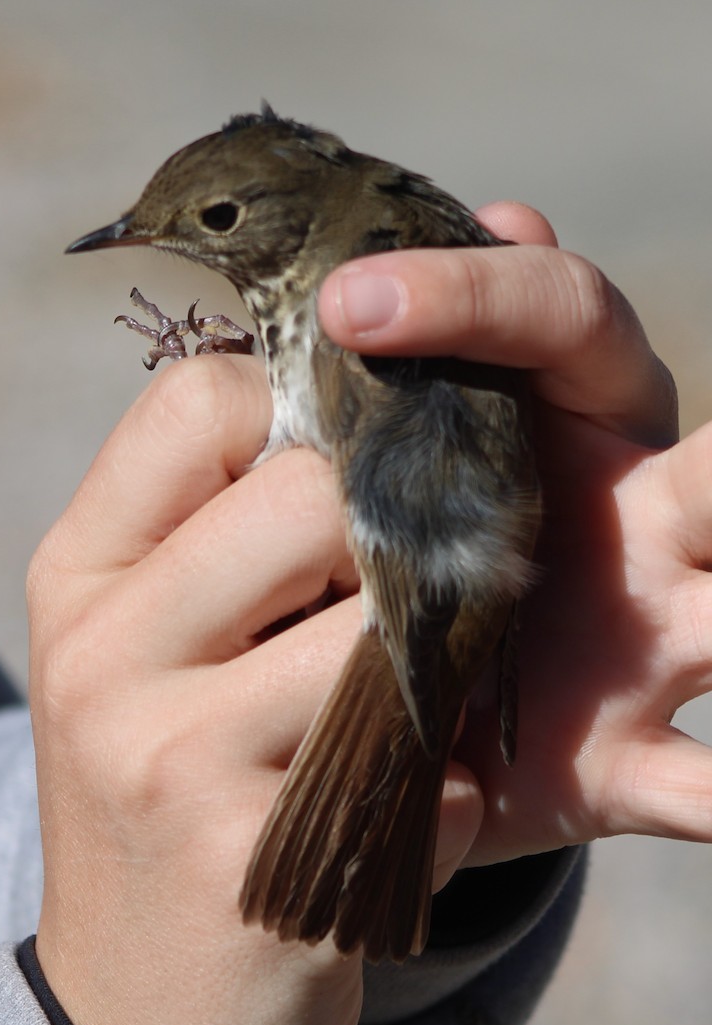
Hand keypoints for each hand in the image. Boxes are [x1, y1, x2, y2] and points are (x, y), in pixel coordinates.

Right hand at [28, 353, 481, 1024]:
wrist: (135, 1008)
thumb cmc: (161, 794)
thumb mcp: (139, 653)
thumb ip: (213, 539)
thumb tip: (347, 429)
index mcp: (78, 577)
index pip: (199, 401)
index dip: (298, 418)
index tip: (334, 484)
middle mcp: (105, 657)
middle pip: (310, 497)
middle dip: (383, 542)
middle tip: (386, 604)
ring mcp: (174, 764)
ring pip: (381, 633)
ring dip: (425, 669)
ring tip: (398, 711)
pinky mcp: (261, 868)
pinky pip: (425, 772)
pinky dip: (439, 791)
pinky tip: (393, 818)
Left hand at [320, 203, 711, 865]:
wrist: (404, 699)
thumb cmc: (395, 543)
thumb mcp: (376, 455)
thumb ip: (390, 367)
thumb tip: (438, 237)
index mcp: (567, 420)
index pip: (558, 320)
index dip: (470, 295)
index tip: (347, 304)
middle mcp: (636, 520)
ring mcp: (646, 641)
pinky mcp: (627, 760)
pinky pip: (695, 787)